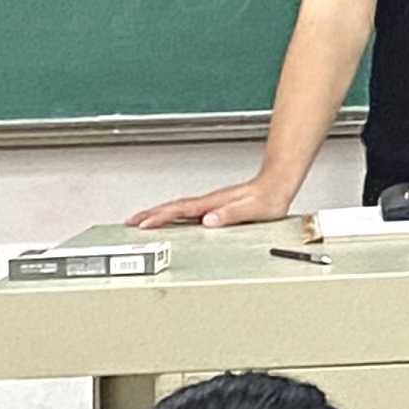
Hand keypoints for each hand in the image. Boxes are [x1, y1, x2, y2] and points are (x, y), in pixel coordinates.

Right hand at [131, 175, 295, 229]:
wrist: (278, 184)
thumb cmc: (268, 198)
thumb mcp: (252, 209)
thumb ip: (230, 214)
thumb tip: (208, 220)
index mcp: (213, 203)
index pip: (180, 210)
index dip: (160, 217)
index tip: (143, 223)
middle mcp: (209, 202)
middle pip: (173, 207)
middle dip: (150, 214)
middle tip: (130, 222)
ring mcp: (210, 203)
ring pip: (178, 208)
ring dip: (158, 213)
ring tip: (142, 221)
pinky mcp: (215, 207)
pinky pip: (187, 211)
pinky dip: (173, 215)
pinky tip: (171, 220)